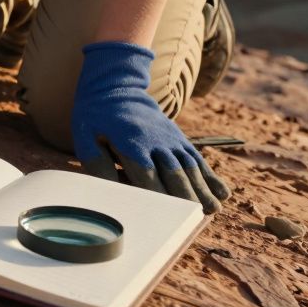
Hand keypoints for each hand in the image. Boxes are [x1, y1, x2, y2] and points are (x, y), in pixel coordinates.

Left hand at [71, 41, 230, 212]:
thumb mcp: (86, 137)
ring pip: (190, 166)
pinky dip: (211, 176)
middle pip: (173, 172)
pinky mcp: (180, 139)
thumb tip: (111, 190)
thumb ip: (97, 164)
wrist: (117, 88)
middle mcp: (156, 141)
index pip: (147, 174)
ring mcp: (171, 139)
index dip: (156, 195)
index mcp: (131, 142)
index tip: (164, 216)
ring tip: (213, 210)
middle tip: (195, 218)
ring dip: (202, 189)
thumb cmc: (96, 119)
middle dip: (185, 196)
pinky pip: (198, 158)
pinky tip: (222, 193)